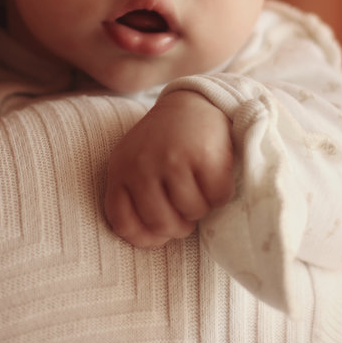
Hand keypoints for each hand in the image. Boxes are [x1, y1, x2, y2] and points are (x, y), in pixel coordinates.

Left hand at [104, 90, 234, 247]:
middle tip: (187, 207)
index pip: (124, 224)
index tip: (162, 232)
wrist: (192, 101)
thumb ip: (135, 197)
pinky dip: (221, 194)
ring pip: (192, 213)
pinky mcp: (201, 155)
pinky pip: (217, 197)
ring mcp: (170, 159)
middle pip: (162, 224)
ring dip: (202, 206)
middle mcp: (141, 165)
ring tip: (199, 184)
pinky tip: (215, 174)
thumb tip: (153, 240)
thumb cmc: (165, 142)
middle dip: (180, 224)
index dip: (147, 237)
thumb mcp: (137, 163)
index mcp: (120, 169)